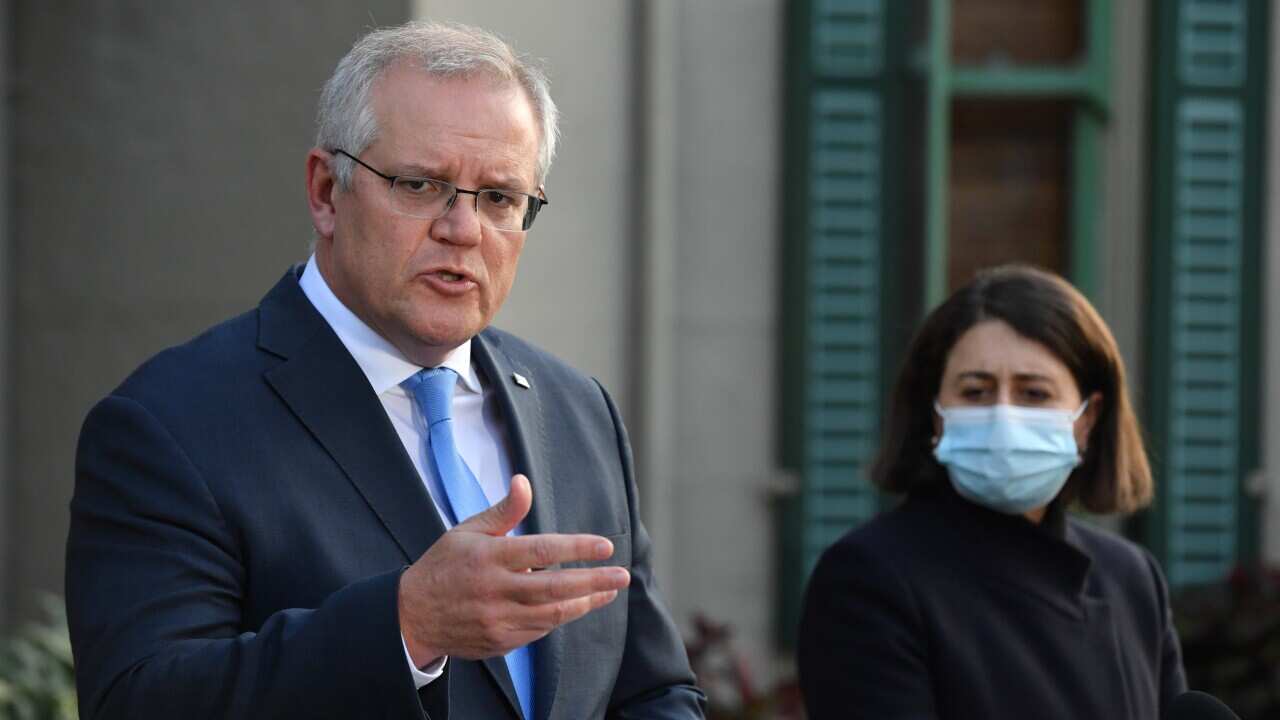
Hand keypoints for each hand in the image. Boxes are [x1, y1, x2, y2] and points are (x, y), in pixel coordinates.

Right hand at [399, 474, 628, 665]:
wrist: (412, 616)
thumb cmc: (444, 566)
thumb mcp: (466, 531)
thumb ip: (502, 511)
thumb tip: (524, 482)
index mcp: (489, 557)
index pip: (543, 551)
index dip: (577, 549)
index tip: (605, 546)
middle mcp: (495, 590)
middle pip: (555, 587)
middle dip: (594, 581)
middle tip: (622, 576)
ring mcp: (498, 620)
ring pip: (552, 613)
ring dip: (585, 603)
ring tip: (609, 592)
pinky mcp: (500, 642)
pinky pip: (539, 631)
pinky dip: (561, 617)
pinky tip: (577, 606)